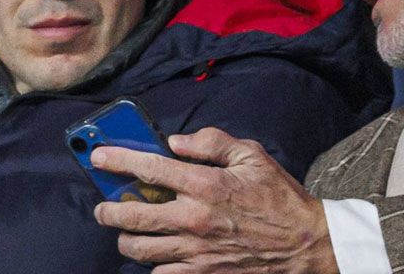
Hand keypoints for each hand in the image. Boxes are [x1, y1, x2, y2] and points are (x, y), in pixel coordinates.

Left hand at [91, 127, 338, 272]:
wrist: (305, 244)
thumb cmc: (280, 197)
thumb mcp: (252, 155)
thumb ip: (212, 142)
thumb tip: (176, 141)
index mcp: (205, 185)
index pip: (149, 169)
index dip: (117, 161)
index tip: (98, 157)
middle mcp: (194, 219)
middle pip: (132, 215)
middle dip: (108, 209)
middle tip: (103, 206)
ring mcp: (195, 251)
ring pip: (139, 248)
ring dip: (126, 237)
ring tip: (126, 230)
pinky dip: (152, 265)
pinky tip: (155, 254)